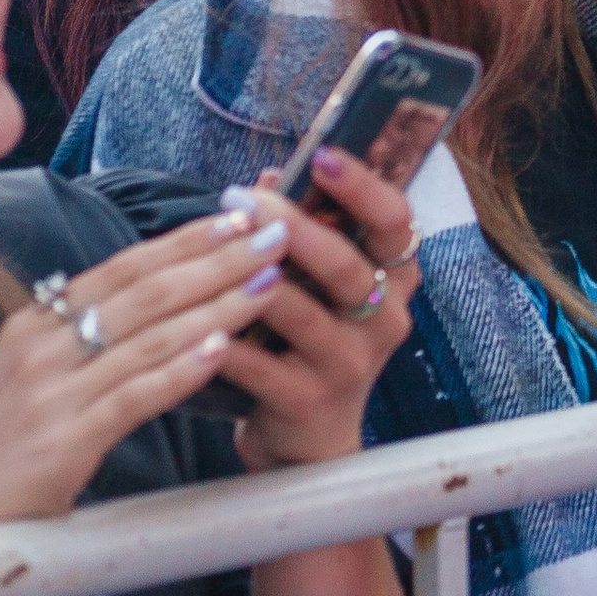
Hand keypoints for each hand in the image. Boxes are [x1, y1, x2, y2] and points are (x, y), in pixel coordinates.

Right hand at [0, 202, 316, 521]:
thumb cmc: (4, 448)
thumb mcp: (34, 375)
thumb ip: (86, 333)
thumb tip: (163, 285)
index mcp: (34, 324)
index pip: (124, 267)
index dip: (186, 240)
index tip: (240, 215)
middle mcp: (40, 351)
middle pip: (147, 293)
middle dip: (218, 260)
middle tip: (276, 235)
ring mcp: (47, 397)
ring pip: (151, 338)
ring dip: (220, 305)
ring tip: (271, 283)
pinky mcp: (60, 445)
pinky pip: (134, 397)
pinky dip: (181, 370)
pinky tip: (223, 349)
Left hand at [224, 156, 420, 471]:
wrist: (307, 440)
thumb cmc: (308, 343)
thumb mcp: (321, 287)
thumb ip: (305, 234)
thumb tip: (268, 178)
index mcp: (396, 277)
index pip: (395, 220)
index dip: (363, 185)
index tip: (324, 155)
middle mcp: (384, 317)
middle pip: (345, 263)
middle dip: (294, 226)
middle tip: (245, 200)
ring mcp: (350, 362)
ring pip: (302, 312)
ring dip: (254, 279)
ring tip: (215, 251)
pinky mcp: (309, 401)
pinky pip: (263, 366)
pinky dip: (229, 343)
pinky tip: (200, 324)